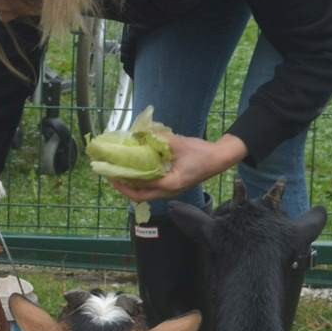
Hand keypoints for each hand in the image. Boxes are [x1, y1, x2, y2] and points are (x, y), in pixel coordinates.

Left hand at [108, 131, 247, 203]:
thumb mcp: (179, 143)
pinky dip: (142, 183)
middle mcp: (170, 191)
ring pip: (146, 194)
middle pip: (141, 196)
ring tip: (121, 175)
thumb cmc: (201, 152)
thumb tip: (138, 134)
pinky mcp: (173, 187)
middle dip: (124, 188)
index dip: (124, 182)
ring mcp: (172, 191)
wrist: (220, 159)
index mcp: (171, 183)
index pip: (141, 187)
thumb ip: (158, 140)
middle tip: (111, 176)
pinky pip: (153, 189)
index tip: (112, 174)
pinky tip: (136, 172)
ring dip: (132, 187)